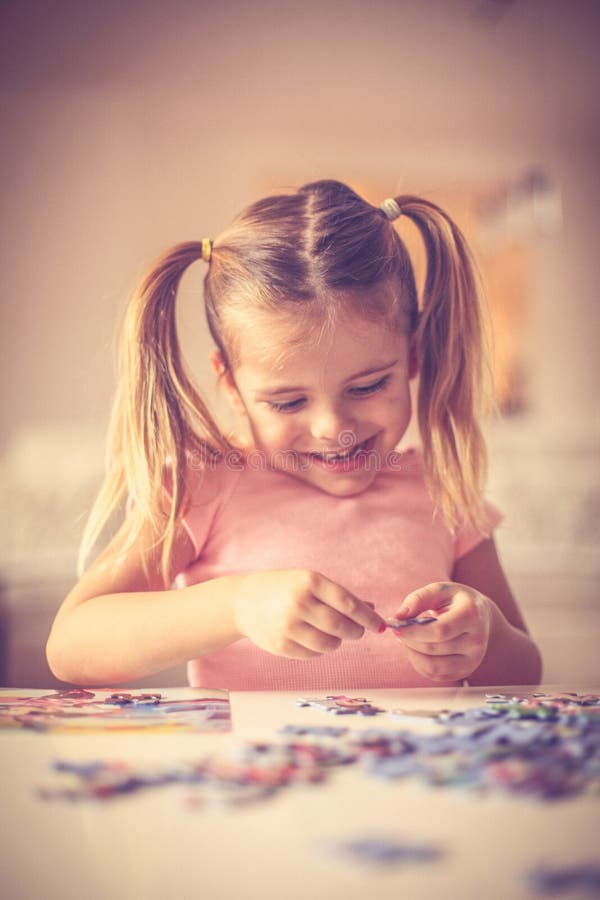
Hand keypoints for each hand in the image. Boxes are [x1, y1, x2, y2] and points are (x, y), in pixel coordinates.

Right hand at [232, 569, 385, 659]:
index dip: (368, 617)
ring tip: (329, 632)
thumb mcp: (309, 582)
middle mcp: (299, 603)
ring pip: (330, 644)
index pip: (348, 603)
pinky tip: (310, 637)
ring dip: (337, 641)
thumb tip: (372, 609)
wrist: (243, 601)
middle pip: (341, 626)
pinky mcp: (282, 646)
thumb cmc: (283, 588)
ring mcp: (288, 626)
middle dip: (355, 631)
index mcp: (309, 581)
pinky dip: (319, 648)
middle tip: (357, 631)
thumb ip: (339, 596)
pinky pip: (313, 654)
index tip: (380, 625)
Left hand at [391, 581, 492, 681]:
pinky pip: (435, 675)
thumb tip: (397, 617)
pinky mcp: (465, 672)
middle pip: (434, 649)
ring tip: (408, 639)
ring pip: (433, 667)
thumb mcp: (440, 590)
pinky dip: (419, 663)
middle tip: (398, 630)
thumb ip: (418, 599)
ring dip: (412, 654)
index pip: (440, 630)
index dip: (414, 631)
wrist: (481, 617)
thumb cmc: (456, 601)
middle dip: (409, 641)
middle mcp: (476, 641)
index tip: (396, 626)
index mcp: (471, 616)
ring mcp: (473, 660)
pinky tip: (417, 648)